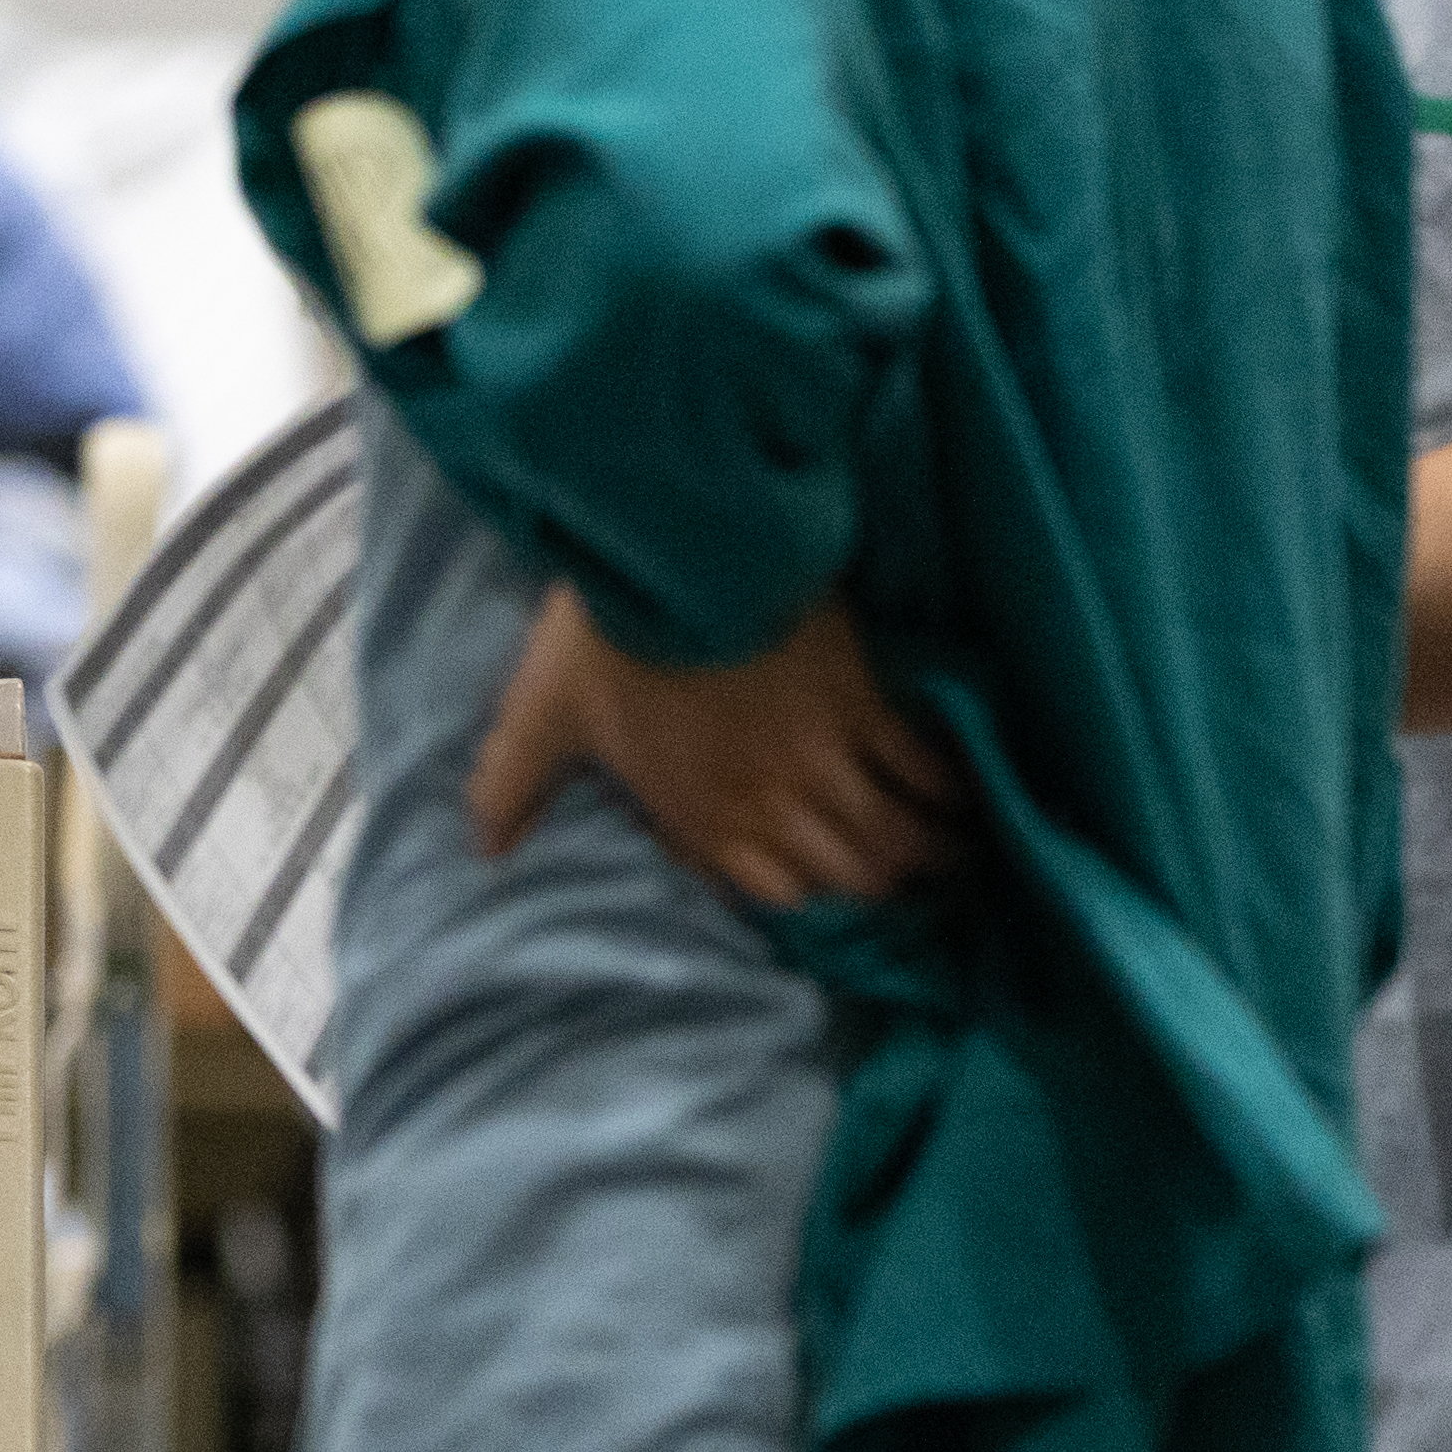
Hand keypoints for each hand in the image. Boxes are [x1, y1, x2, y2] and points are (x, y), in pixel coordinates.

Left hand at [468, 588, 956, 908]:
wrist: (676, 554)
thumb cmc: (604, 636)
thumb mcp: (540, 715)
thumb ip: (511, 787)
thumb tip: (483, 849)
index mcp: (702, 814)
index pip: (774, 889)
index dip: (808, 896)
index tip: (831, 890)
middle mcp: (775, 800)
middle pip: (854, 870)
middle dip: (887, 884)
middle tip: (919, 882)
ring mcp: (829, 755)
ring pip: (898, 831)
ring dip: (929, 848)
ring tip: (957, 849)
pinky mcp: (871, 700)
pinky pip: (927, 762)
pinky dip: (952, 783)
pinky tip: (968, 787)